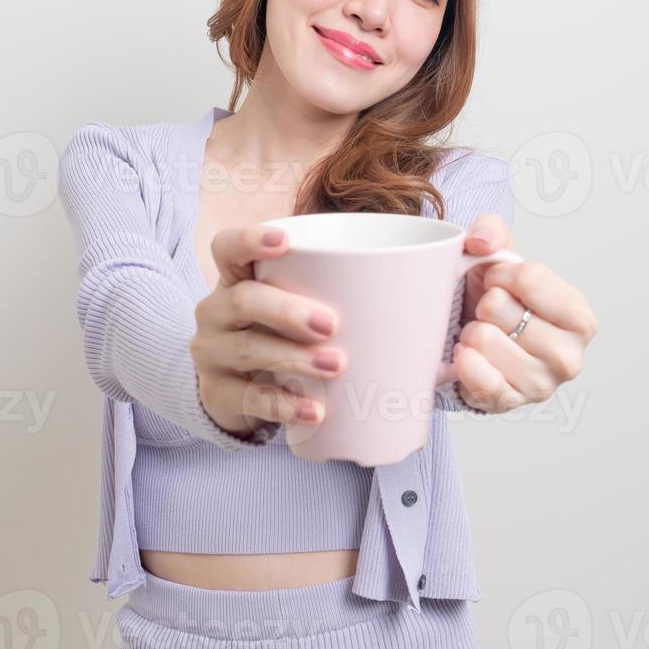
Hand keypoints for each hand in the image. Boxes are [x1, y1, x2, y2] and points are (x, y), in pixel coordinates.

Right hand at [190, 224, 343, 438]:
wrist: (233, 390)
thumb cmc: (278, 337)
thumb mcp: (293, 315)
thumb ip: (350, 316)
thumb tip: (438, 362)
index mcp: (235, 279)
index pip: (227, 247)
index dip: (249, 239)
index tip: (284, 242)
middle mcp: (215, 311)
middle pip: (242, 300)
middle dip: (287, 310)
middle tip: (331, 324)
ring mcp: (210, 353)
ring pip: (247, 348)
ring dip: (294, 357)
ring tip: (335, 366)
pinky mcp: (215, 393)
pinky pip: (249, 397)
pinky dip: (285, 404)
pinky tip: (314, 410)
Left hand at [450, 214, 598, 412]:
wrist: (474, 341)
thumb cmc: (495, 299)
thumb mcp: (498, 257)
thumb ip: (492, 231)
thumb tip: (481, 242)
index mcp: (579, 316)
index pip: (530, 277)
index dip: (499, 273)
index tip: (495, 281)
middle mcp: (569, 355)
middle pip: (500, 308)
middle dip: (484, 304)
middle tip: (489, 314)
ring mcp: (541, 385)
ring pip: (483, 339)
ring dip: (471, 333)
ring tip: (481, 335)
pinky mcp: (510, 404)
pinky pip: (476, 377)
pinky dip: (464, 361)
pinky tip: (468, 356)